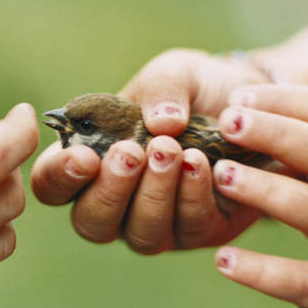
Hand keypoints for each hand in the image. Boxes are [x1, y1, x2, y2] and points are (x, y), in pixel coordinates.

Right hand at [31, 49, 266, 250]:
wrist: (256, 106)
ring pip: (141, 234)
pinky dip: (193, 195)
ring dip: (154, 194)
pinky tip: (201, 163)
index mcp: (87, 163)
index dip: (59, 177)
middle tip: (132, 152)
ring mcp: (156, 223)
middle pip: (91, 223)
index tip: (84, 156)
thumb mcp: (173, 72)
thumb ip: (160, 89)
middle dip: (110, 191)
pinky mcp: (200, 232)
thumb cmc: (195, 88)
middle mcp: (115, 202)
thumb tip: (161, 122)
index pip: (51, 185)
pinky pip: (189, 229)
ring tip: (172, 149)